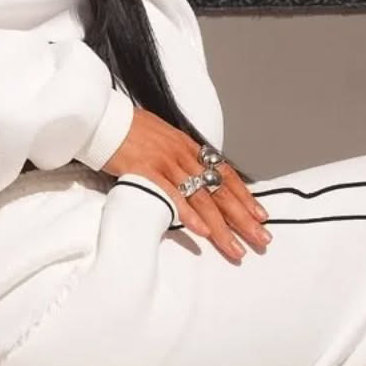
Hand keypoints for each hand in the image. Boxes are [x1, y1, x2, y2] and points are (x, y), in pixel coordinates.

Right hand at [98, 106, 271, 263]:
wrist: (104, 117)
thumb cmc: (132, 130)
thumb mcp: (165, 140)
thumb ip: (182, 159)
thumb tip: (196, 177)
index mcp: (190, 147)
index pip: (226, 174)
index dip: (245, 196)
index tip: (261, 216)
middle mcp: (184, 155)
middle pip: (220, 191)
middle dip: (243, 218)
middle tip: (261, 239)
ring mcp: (167, 163)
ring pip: (201, 198)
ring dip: (221, 227)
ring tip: (235, 248)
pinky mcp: (146, 171)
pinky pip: (172, 196)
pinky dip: (187, 214)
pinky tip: (201, 232)